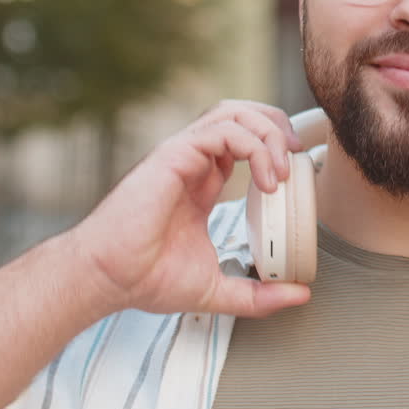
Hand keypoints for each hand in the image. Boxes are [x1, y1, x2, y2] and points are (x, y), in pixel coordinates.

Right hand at [66, 100, 311, 317]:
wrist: (108, 278)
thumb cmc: (145, 279)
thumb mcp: (217, 288)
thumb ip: (258, 293)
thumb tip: (300, 294)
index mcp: (200, 182)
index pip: (243, 142)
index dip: (274, 147)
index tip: (295, 175)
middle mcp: (192, 162)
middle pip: (241, 114)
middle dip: (276, 126)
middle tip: (297, 158)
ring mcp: (182, 155)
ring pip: (233, 113)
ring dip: (268, 133)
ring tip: (282, 170)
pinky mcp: (174, 155)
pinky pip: (222, 131)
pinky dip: (254, 148)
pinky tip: (265, 181)